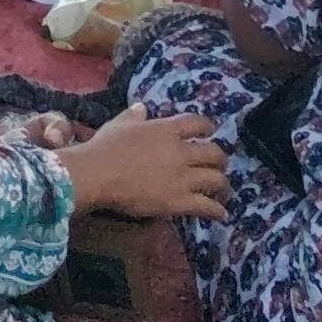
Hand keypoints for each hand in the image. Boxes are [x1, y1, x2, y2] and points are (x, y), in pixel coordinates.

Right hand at [55, 105, 229, 221]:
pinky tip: (220, 214)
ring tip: (222, 191)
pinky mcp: (180, 201)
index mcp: (166, 130)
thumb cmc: (105, 147)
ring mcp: (183, 178)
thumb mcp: (118, 125)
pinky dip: (217, 211)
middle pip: (215, 153)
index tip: (209, 132)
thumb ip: (133, 116)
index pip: (198, 123)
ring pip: (217, 180)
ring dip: (223, 186)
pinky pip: (207, 206)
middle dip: (220, 160)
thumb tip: (142, 108)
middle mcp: (181, 152)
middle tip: (218, 166)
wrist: (98, 174)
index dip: (207, 127)